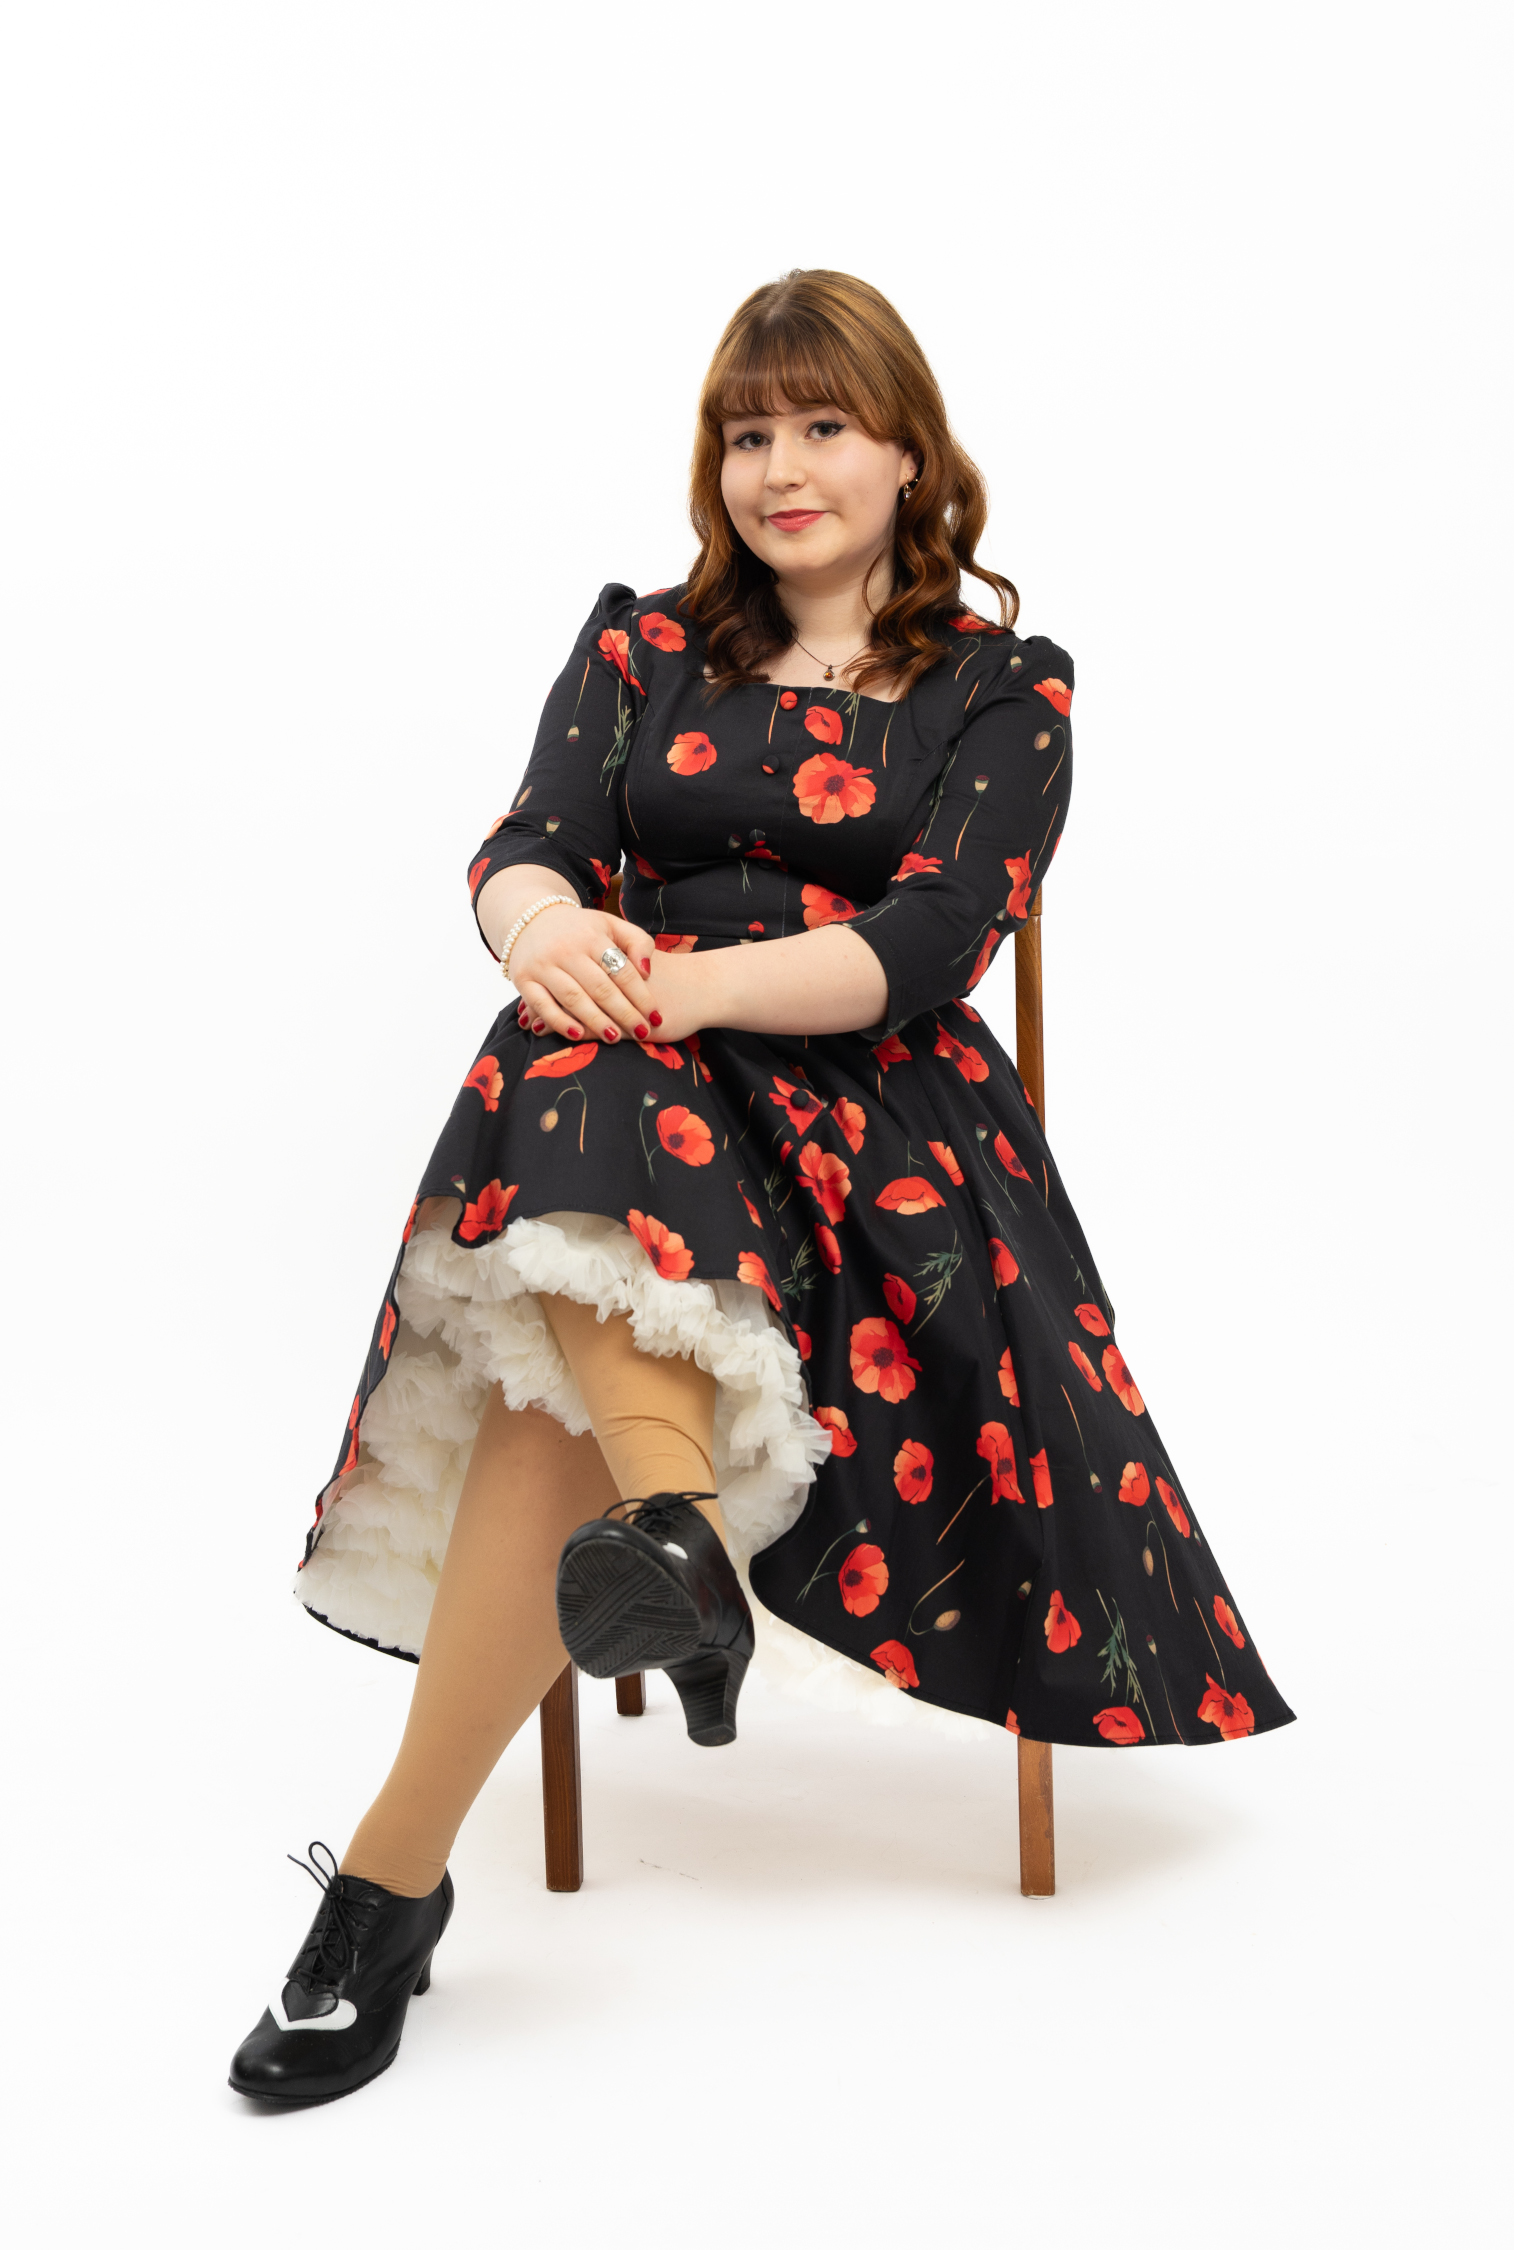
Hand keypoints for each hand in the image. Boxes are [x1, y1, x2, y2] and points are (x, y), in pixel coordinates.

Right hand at [509, 904, 662, 1046]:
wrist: (531, 919)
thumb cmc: (581, 930)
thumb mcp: (611, 925)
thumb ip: (637, 942)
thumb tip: (647, 972)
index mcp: (592, 936)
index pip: (622, 971)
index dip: (641, 996)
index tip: (656, 1016)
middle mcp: (566, 949)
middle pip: (600, 987)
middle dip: (624, 1013)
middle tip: (642, 1032)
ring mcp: (543, 965)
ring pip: (573, 998)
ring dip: (596, 1021)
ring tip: (616, 1039)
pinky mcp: (523, 979)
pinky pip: (542, 1005)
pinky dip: (559, 1022)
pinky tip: (578, 1035)